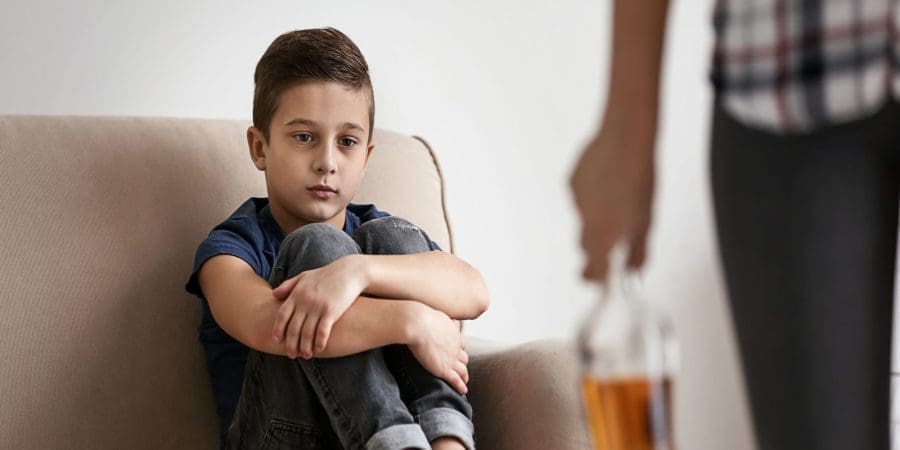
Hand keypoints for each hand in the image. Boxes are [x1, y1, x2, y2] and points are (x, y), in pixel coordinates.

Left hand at [271, 254, 366, 358]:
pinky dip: (319, 342)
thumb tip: (273, 295)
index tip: (276, 340)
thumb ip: (289, 285)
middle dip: (291, 344)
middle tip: (291, 355)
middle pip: (293, 328)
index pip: (282, 315)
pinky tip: (319, 349)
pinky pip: (322, 331)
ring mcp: (318, 306)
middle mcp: (305, 301)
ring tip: (305, 355)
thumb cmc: (327, 275)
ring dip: (305, 347)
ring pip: (307, 333)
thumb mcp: (305, 276)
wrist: (350, 272)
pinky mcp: (331, 311)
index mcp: (297, 293)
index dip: (278, 329)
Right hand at [408, 306, 468, 394]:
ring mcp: (451, 358)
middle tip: (462, 369)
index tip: (458, 353)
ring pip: (462, 370)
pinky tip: (463, 391)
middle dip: (463, 364)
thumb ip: (439, 318)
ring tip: (464, 381)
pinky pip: (455, 380)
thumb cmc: (422, 316)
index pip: (460, 344)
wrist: (418, 324)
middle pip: (463, 358)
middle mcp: (455, 347)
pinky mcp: (444, 368)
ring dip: (464, 376)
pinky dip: (460, 386)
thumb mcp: (434, 313)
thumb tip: (434, 314)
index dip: (459, 350)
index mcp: (453, 333)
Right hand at [570, 115, 654, 280]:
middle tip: (614, 235)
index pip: (593, 269)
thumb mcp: (646, 219)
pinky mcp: (571, 182)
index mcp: (605, 234)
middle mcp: (585, 221)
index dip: (594, 277)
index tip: (597, 280)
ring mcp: (575, 201)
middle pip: (586, 244)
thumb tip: (634, 271)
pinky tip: (607, 179)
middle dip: (598, 244)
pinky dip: (592, 194)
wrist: (626, 139)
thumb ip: (638, 249)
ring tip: (618, 194)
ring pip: (585, 216)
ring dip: (598, 213)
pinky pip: (581, 195)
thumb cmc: (640, 179)